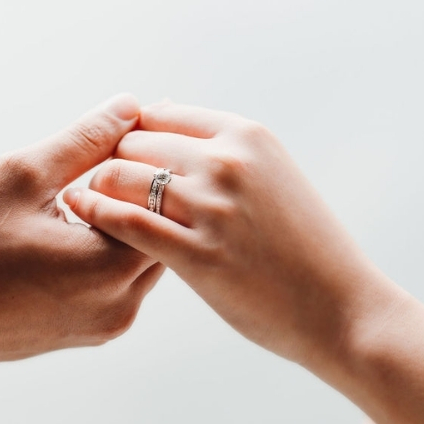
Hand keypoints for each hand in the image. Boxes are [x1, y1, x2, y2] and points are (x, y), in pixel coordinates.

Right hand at [0, 95, 163, 369]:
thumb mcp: (22, 176)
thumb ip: (84, 140)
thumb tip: (129, 106)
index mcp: (110, 268)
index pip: (162, 202)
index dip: (151, 159)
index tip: (139, 124)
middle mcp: (120, 305)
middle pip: (159, 233)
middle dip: (142, 189)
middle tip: (123, 146)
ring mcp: (105, 324)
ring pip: (141, 258)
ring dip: (126, 220)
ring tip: (96, 181)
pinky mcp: (87, 332)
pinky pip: (118, 282)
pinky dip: (109, 249)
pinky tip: (80, 221)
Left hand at [63, 102, 384, 368]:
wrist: (343, 309)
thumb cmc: (303, 249)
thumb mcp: (272, 178)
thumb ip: (224, 153)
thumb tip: (166, 125)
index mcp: (246, 135)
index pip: (159, 115)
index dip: (128, 136)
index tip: (113, 158)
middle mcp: (228, 162)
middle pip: (134, 141)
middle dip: (108, 161)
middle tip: (89, 184)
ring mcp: (213, 208)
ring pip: (122, 175)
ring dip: (95, 187)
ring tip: (80, 203)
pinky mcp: (199, 255)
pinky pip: (125, 222)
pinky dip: (94, 212)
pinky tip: (79, 215)